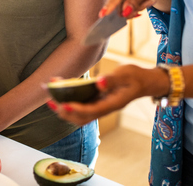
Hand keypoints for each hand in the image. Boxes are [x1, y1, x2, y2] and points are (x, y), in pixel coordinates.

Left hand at [48, 64, 165, 125]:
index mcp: (112, 104)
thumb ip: (112, 80)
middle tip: (50, 101)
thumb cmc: (135, 77)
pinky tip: (59, 87)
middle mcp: (104, 108)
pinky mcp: (95, 101)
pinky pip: (79, 104)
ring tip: (49, 95)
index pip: (92, 111)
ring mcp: (99, 106)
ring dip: (62, 107)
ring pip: (78, 113)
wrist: (144, 82)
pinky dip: (67, 99)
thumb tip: (99, 83)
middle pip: (81, 117)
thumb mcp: (126, 74)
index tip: (65, 105)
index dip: (77, 110)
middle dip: (64, 111)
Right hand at [100, 0, 169, 18]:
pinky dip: (128, 2)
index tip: (102, 15)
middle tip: (149, 2)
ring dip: (133, 5)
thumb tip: (124, 13)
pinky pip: (117, 1)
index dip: (110, 6)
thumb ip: (136, 0)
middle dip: (134, 9)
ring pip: (119, 5)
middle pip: (119, 6)